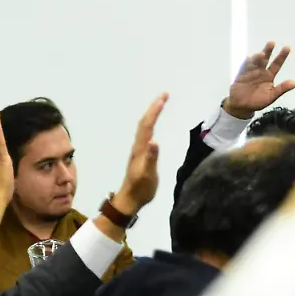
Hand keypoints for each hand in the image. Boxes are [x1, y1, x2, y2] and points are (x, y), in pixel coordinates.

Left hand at [113, 93, 168, 215]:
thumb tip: (154, 141)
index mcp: (140, 149)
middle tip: (164, 95)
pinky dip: (151, 124)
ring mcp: (138, 150)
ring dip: (152, 114)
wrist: (130, 200)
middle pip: (145, 122)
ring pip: (144, 127)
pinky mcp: (140, 155)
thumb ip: (151, 158)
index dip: (155, 110)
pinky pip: (146, 134)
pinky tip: (153, 125)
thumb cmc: (140, 189)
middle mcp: (138, 146)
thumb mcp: (148, 175)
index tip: (164, 97)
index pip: (147, 125)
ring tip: (160, 104)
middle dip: (154, 107)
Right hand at [224, 43, 294, 118]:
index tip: (287, 47)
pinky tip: (249, 59)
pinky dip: (247, 63)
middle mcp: (260, 72)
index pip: (277, 64)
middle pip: (265, 59)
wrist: (242, 107)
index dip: (282, 56)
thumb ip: (282, 89)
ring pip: (255, 62)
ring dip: (258, 57)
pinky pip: (244, 68)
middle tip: (272, 43)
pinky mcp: (241, 75)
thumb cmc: (257, 102)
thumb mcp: (271, 96)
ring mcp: (250, 72)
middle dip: (268, 51)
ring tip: (262, 54)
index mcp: (269, 76)